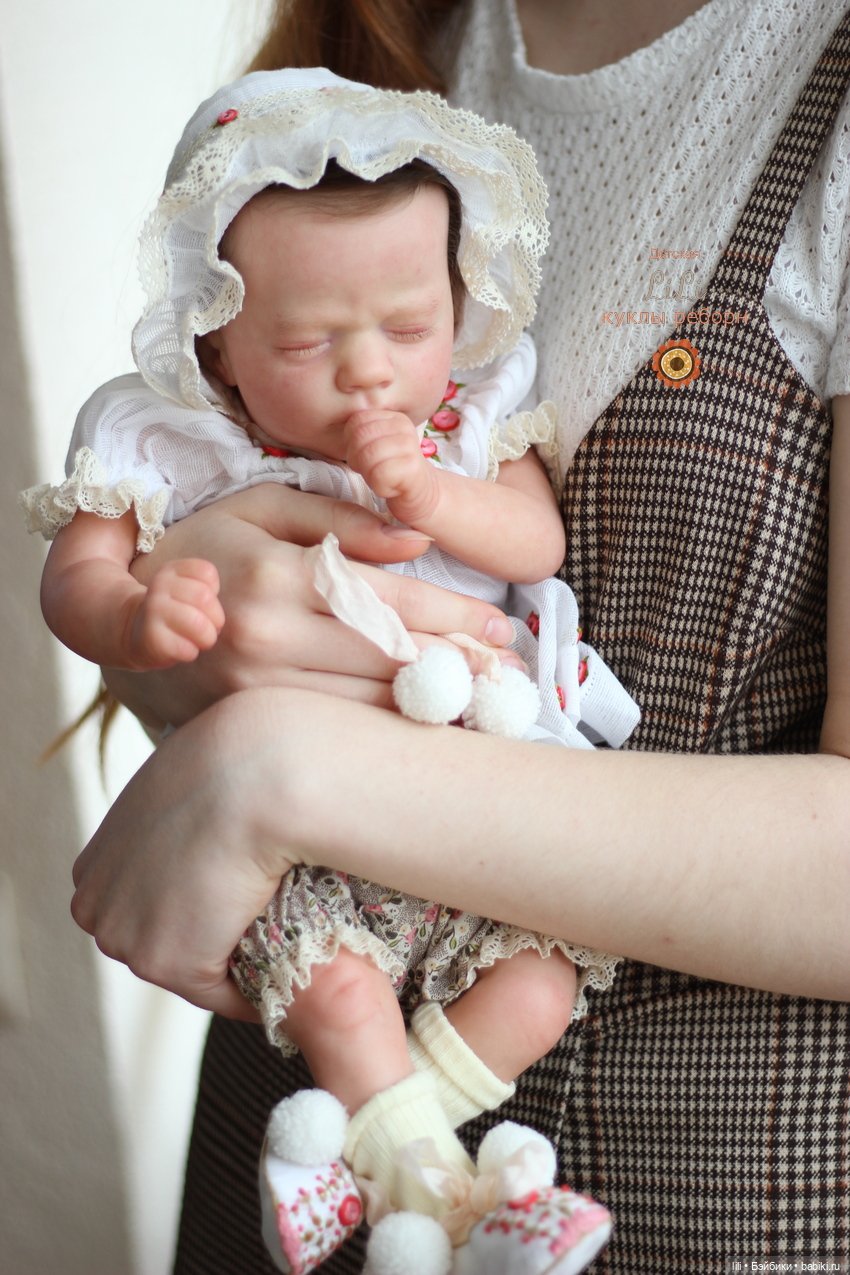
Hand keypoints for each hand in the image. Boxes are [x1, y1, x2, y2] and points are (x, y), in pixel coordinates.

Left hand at [70, 696, 296, 1017]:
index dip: (196, 911)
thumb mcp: (186, 795)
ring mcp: (126, 937)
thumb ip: (182, 831)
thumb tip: (215, 846)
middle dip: (209, 940)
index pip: (146, 912)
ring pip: (191, 969)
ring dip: (233, 958)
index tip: (238, 905)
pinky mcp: (166, 962)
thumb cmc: (234, 768)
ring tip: (280, 930)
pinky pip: (222, 993)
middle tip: (263, 922)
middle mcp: (96, 905)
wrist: (255, 775)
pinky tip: (287, 956)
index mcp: (95, 867)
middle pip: (161, 946)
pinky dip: (256, 984)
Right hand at [113, 483, 515, 728]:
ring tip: (489, 701)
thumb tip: (419, 538)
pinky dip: (389, 729)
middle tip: (514, 675)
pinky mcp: (247, 724)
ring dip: (435, 704)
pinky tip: (429, 725)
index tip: (502, 629)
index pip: (388, 603)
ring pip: (367, 703)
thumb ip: (342, 518)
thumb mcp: (263, 507)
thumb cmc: (204, 548)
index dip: (452, 618)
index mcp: (276, 576)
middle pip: (388, 659)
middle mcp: (267, 639)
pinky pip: (335, 731)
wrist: (123, 617)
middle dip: (460, 668)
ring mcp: (255, 691)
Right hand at [126, 558, 223, 668]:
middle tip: (207, 627)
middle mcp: (159, 586)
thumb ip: (207, 587)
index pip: (207, 572)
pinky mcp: (151, 639)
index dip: (214, 591)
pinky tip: (182, 649)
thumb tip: (231, 600)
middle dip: (216, 618)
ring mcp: (152, 611)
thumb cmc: (174, 613)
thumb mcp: (187, 589)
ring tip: (198, 640)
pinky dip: (191, 652)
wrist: (136, 633)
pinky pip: (187, 649)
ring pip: (199, 624)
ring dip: (207, 637)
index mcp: (171, 570)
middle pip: (205, 598)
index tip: (203, 603)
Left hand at [344, 409, 439, 524]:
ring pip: (368, 456)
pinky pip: (380, 475)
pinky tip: (392, 488)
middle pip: (359, 437)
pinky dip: (381, 487)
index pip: (355, 422)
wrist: (424, 496)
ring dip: (370, 475)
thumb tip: (331, 426)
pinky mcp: (413, 469)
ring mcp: (410, 447)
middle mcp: (404, 427)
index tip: (366, 458)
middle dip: (358, 460)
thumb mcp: (376, 446)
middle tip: (372, 471)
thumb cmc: (393, 472)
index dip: (352, 444)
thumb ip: (360, 434)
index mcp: (393, 417)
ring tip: (383, 478)